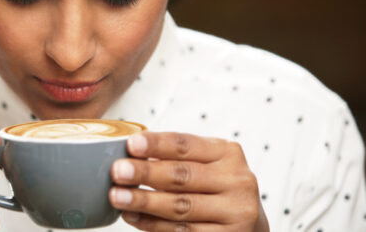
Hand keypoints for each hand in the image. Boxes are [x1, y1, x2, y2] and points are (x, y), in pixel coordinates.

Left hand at [110, 132, 268, 231]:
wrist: (248, 224)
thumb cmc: (216, 188)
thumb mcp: (206, 164)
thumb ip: (176, 158)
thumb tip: (129, 154)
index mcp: (227, 153)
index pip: (186, 145)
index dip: (157, 144)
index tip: (131, 144)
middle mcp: (236, 180)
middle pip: (182, 175)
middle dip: (146, 173)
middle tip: (118, 171)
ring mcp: (234, 212)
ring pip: (180, 206)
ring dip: (144, 201)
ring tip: (117, 196)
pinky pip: (182, 231)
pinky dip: (153, 224)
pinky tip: (133, 217)